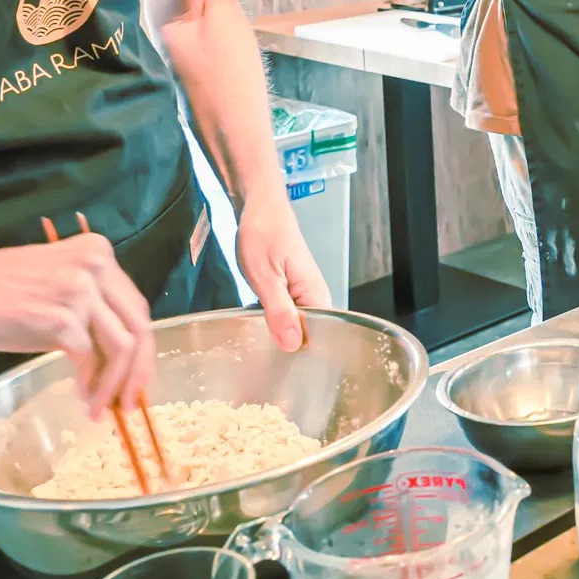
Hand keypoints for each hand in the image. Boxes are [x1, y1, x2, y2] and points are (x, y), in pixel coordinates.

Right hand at [0, 235, 155, 416]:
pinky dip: (91, 385)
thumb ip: (85, 306)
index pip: (134, 305)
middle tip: (129, 403)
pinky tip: (81, 399)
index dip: (141, 346)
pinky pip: (90, 360)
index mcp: (98, 252)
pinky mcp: (60, 320)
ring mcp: (80, 291)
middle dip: (139, 370)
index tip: (136, 377)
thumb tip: (109, 352)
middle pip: (138, 325)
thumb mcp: (50, 285)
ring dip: (115, 385)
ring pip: (123, 346)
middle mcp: (96, 266)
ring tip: (100, 409)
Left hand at [236, 190, 329, 352]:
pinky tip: (259, 331)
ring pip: (296, 327)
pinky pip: (287, 316)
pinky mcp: (290, 291)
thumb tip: (292, 345)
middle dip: (288, 350)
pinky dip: (274, 324)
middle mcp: (315, 296)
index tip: (281, 370)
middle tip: (263, 363)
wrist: (259, 207)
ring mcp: (302, 293)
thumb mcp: (266, 276)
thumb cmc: (263, 234)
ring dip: (279, 337)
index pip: (321, 337)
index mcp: (316, 294)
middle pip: (309, 335)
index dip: (302, 356)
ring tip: (257, 352)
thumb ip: (279, 311)